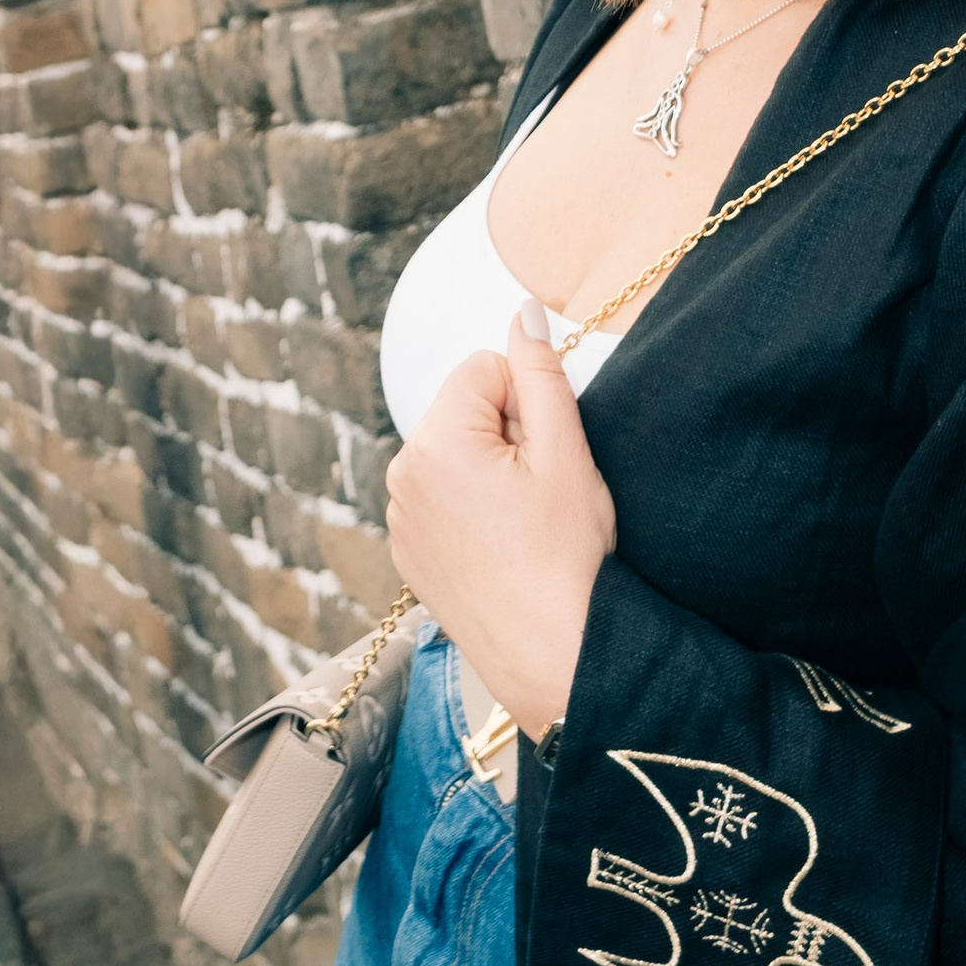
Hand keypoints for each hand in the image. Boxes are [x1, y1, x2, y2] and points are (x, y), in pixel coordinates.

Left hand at [383, 301, 615, 740]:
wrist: (552, 653)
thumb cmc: (565, 556)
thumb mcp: (566, 452)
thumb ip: (541, 372)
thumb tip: (524, 312)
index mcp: (435, 440)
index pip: (484, 369)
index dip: (527, 402)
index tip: (546, 454)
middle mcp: (402, 472)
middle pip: (464, 411)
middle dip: (505, 435)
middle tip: (540, 493)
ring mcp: (399, 516)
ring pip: (454, 455)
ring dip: (488, 472)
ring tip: (523, 524)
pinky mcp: (408, 551)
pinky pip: (441, 499)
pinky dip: (471, 509)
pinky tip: (503, 548)